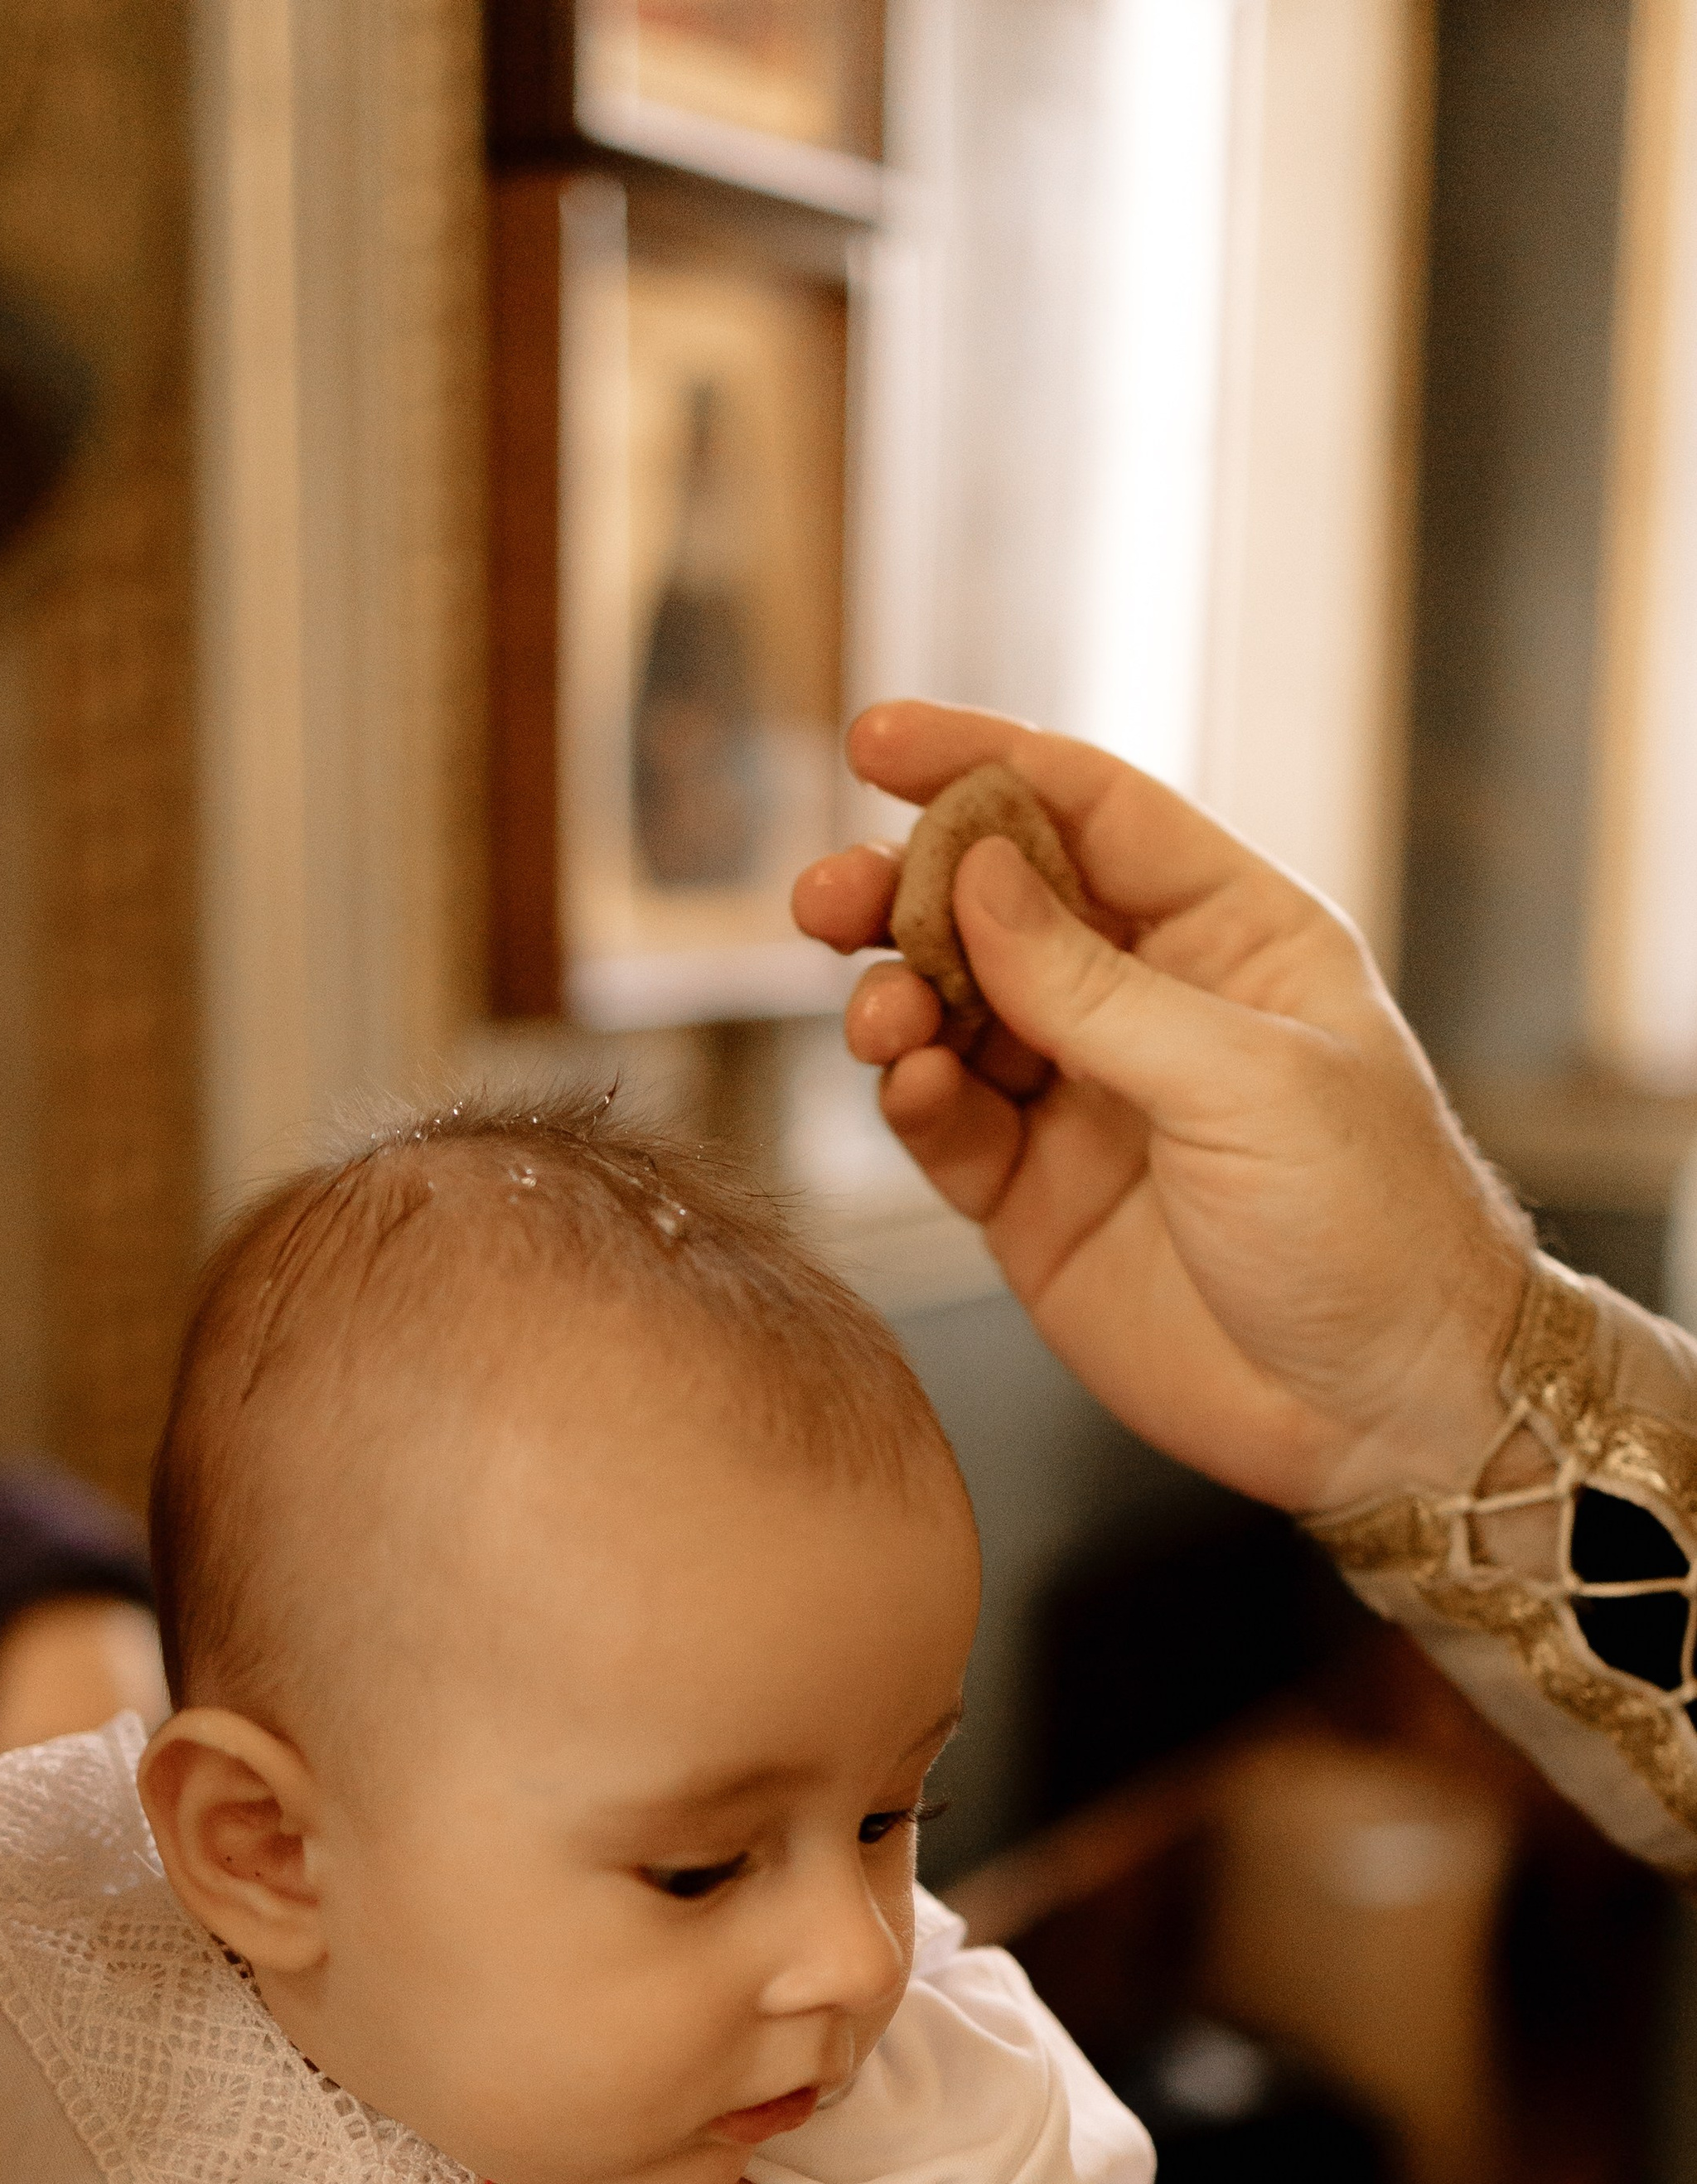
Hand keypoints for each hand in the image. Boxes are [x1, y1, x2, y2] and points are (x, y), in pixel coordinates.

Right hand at [793, 702, 1534, 1516]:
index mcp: (1231, 935)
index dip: (982, 764)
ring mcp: (1085, 1104)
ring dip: (896, 998)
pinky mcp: (1036, 1203)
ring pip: (952, 1014)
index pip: (1090, 811)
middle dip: (902, 891)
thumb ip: (1095, 988)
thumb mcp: (1244, 1085)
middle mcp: (1148, 1005)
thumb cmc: (1371, 1227)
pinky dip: (915, 1101)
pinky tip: (909, 1090)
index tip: (875, 739)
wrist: (1386, 1415)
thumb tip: (973, 878)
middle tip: (826, 899)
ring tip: (878, 1021)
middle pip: (995, 908)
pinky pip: (948, 1127)